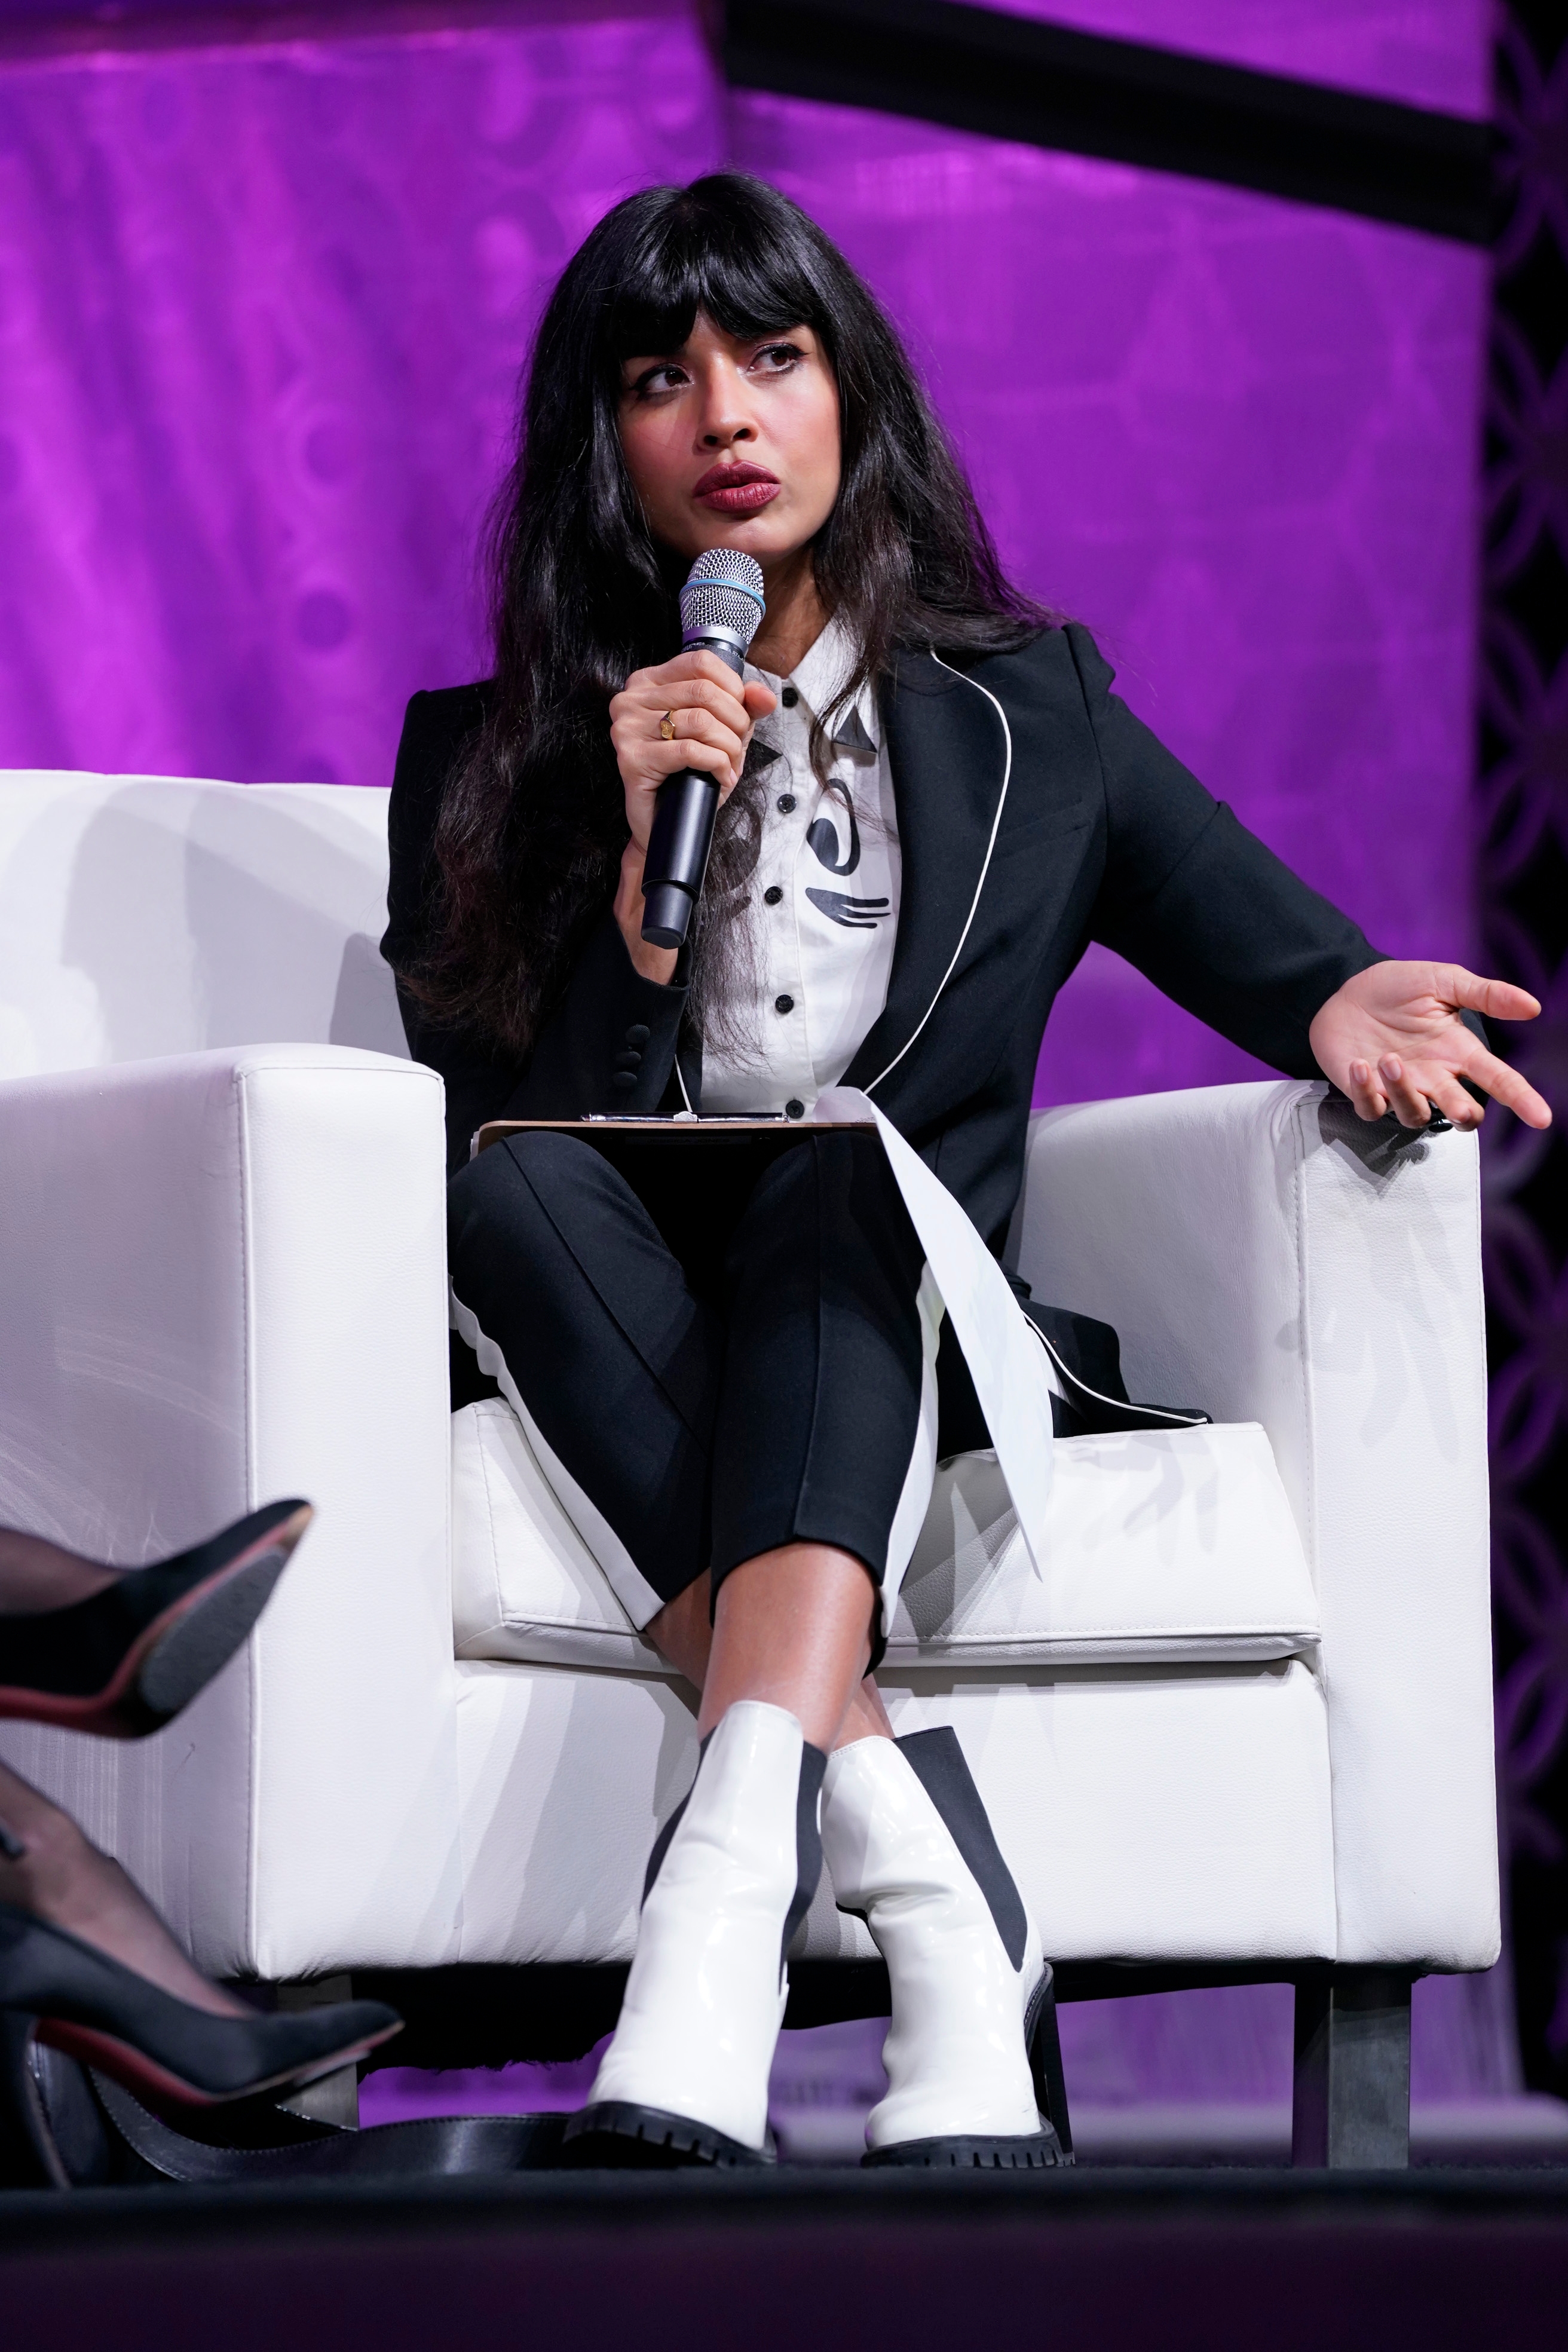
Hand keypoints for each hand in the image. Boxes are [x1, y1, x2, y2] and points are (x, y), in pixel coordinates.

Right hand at [609, 651, 775, 982]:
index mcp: (648, 683)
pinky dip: (717, 765)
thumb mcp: (721, 733)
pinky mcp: (632, 760)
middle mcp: (631, 700)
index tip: (741, 717)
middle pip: (704, 693)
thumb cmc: (688, 776)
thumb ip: (744, 708)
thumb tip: (764, 696)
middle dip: (735, 724)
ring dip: (728, 748)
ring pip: (700, 721)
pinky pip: (690, 751)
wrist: (664, 825)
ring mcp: (627, 730)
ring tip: (729, 766)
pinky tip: (720, 778)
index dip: (734, 688)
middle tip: (737, 750)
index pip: (702, 663)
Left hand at [1308, 960, 1551, 1130]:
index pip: (1498, 1080)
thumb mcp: (1444, 981)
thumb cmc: (1398, 988)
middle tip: (1459, 1108)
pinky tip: (1360, 1066)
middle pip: (1462, 1113)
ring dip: (1405, 1092)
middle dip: (1462, 1114)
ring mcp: (1400, 1089)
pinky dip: (1365, 1092)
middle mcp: (1434, 1077)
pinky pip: (1371, 1110)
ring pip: (1414, 1116)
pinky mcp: (1366, 1093)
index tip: (1541, 1117)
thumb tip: (1533, 1006)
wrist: (1347, 989)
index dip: (1521, 1099)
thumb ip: (1486, 994)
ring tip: (1390, 1059)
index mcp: (1459, 1052)